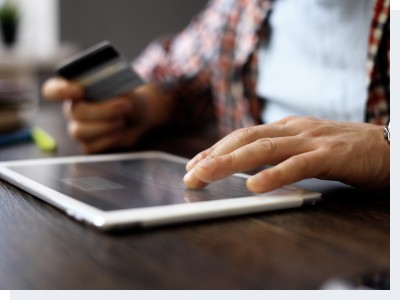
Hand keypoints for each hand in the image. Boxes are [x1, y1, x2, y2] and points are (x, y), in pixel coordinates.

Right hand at [42, 77, 170, 152]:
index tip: (78, 90)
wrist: (139, 115)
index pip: (53, 90)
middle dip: (103, 111)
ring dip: (105, 126)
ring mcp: (78, 128)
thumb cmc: (127, 97)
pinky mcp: (88, 145)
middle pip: (76, 112)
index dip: (59, 91)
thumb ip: (114, 88)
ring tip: (121, 121)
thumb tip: (110, 96)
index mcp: (75, 90)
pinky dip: (107, 140)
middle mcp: (72, 109)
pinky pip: (89, 147)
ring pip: (79, 132)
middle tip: (125, 107)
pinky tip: (117, 134)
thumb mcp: (124, 88)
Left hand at [183, 116, 389, 192]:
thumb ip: (279, 152)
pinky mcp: (330, 155)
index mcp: (286, 127)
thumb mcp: (304, 146)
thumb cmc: (344, 149)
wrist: (388, 145)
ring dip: (231, 162)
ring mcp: (311, 140)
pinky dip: (274, 174)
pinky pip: (297, 165)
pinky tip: (254, 186)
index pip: (242, 136)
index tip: (195, 164)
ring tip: (206, 175)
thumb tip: (249, 167)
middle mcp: (293, 129)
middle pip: (245, 139)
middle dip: (214, 156)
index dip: (216, 149)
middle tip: (191, 174)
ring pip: (264, 148)